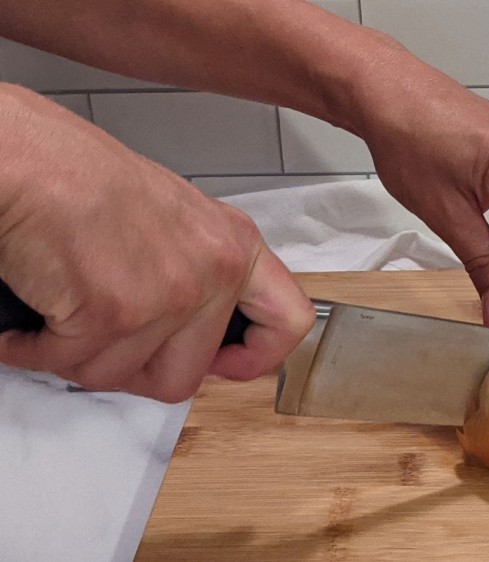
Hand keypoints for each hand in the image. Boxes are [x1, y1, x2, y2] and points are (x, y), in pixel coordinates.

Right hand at [0, 85, 313, 401]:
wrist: (25, 158)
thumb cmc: (80, 175)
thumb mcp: (173, 220)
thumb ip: (197, 273)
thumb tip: (191, 330)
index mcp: (234, 246)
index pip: (288, 321)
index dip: (257, 357)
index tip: (227, 365)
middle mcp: (213, 273)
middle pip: (185, 375)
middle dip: (132, 370)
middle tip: (101, 342)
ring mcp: (168, 297)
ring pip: (119, 375)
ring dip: (76, 356)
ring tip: (57, 314)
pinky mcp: (113, 314)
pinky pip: (70, 364)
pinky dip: (36, 352)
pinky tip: (28, 325)